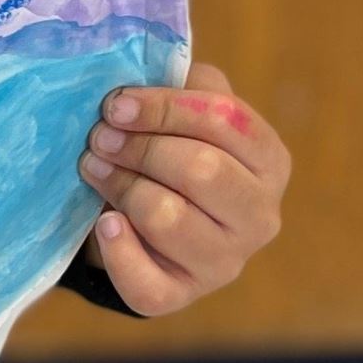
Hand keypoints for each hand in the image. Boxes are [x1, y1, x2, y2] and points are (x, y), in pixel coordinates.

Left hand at [76, 61, 289, 318]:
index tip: (115, 103)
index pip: (224, 119)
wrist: (149, 223)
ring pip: (169, 218)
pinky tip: (104, 223)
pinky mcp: (182, 296)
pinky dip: (117, 249)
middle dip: (140, 147)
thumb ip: (182, 84)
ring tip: (93, 168)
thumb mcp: (185, 110)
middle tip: (99, 137)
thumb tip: (148, 66)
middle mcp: (260, 215)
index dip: (164, 107)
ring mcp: (225, 262)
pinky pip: (146, 282)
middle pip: (200, 169)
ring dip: (119, 185)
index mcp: (269, 159)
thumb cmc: (169, 152)